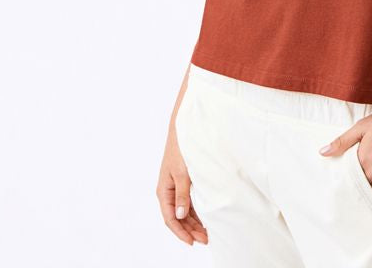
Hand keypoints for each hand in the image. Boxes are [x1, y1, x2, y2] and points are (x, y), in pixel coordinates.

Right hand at [156, 126, 208, 245]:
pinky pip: (189, 202)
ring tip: (207, 232)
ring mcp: (176, 187)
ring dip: (194, 222)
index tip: (192, 242)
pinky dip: (196, 211)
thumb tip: (181, 216)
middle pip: (178, 217)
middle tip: (206, 239)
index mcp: (164, 191)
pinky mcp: (184, 181)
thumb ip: (182, 194)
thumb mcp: (182, 173)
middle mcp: (169, 191)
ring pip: (184, 211)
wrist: (184, 129)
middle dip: (190, 230)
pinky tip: (205, 217)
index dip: (181, 232)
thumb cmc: (181, 149)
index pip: (170, 219)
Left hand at [318, 104, 371, 203]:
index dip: (344, 182)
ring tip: (359, 201)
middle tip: (346, 197)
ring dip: (366, 198)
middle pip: (360, 188)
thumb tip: (322, 153)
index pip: (348, 178)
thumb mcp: (362, 127)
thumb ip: (342, 141)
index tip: (338, 187)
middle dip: (354, 191)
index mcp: (362, 159)